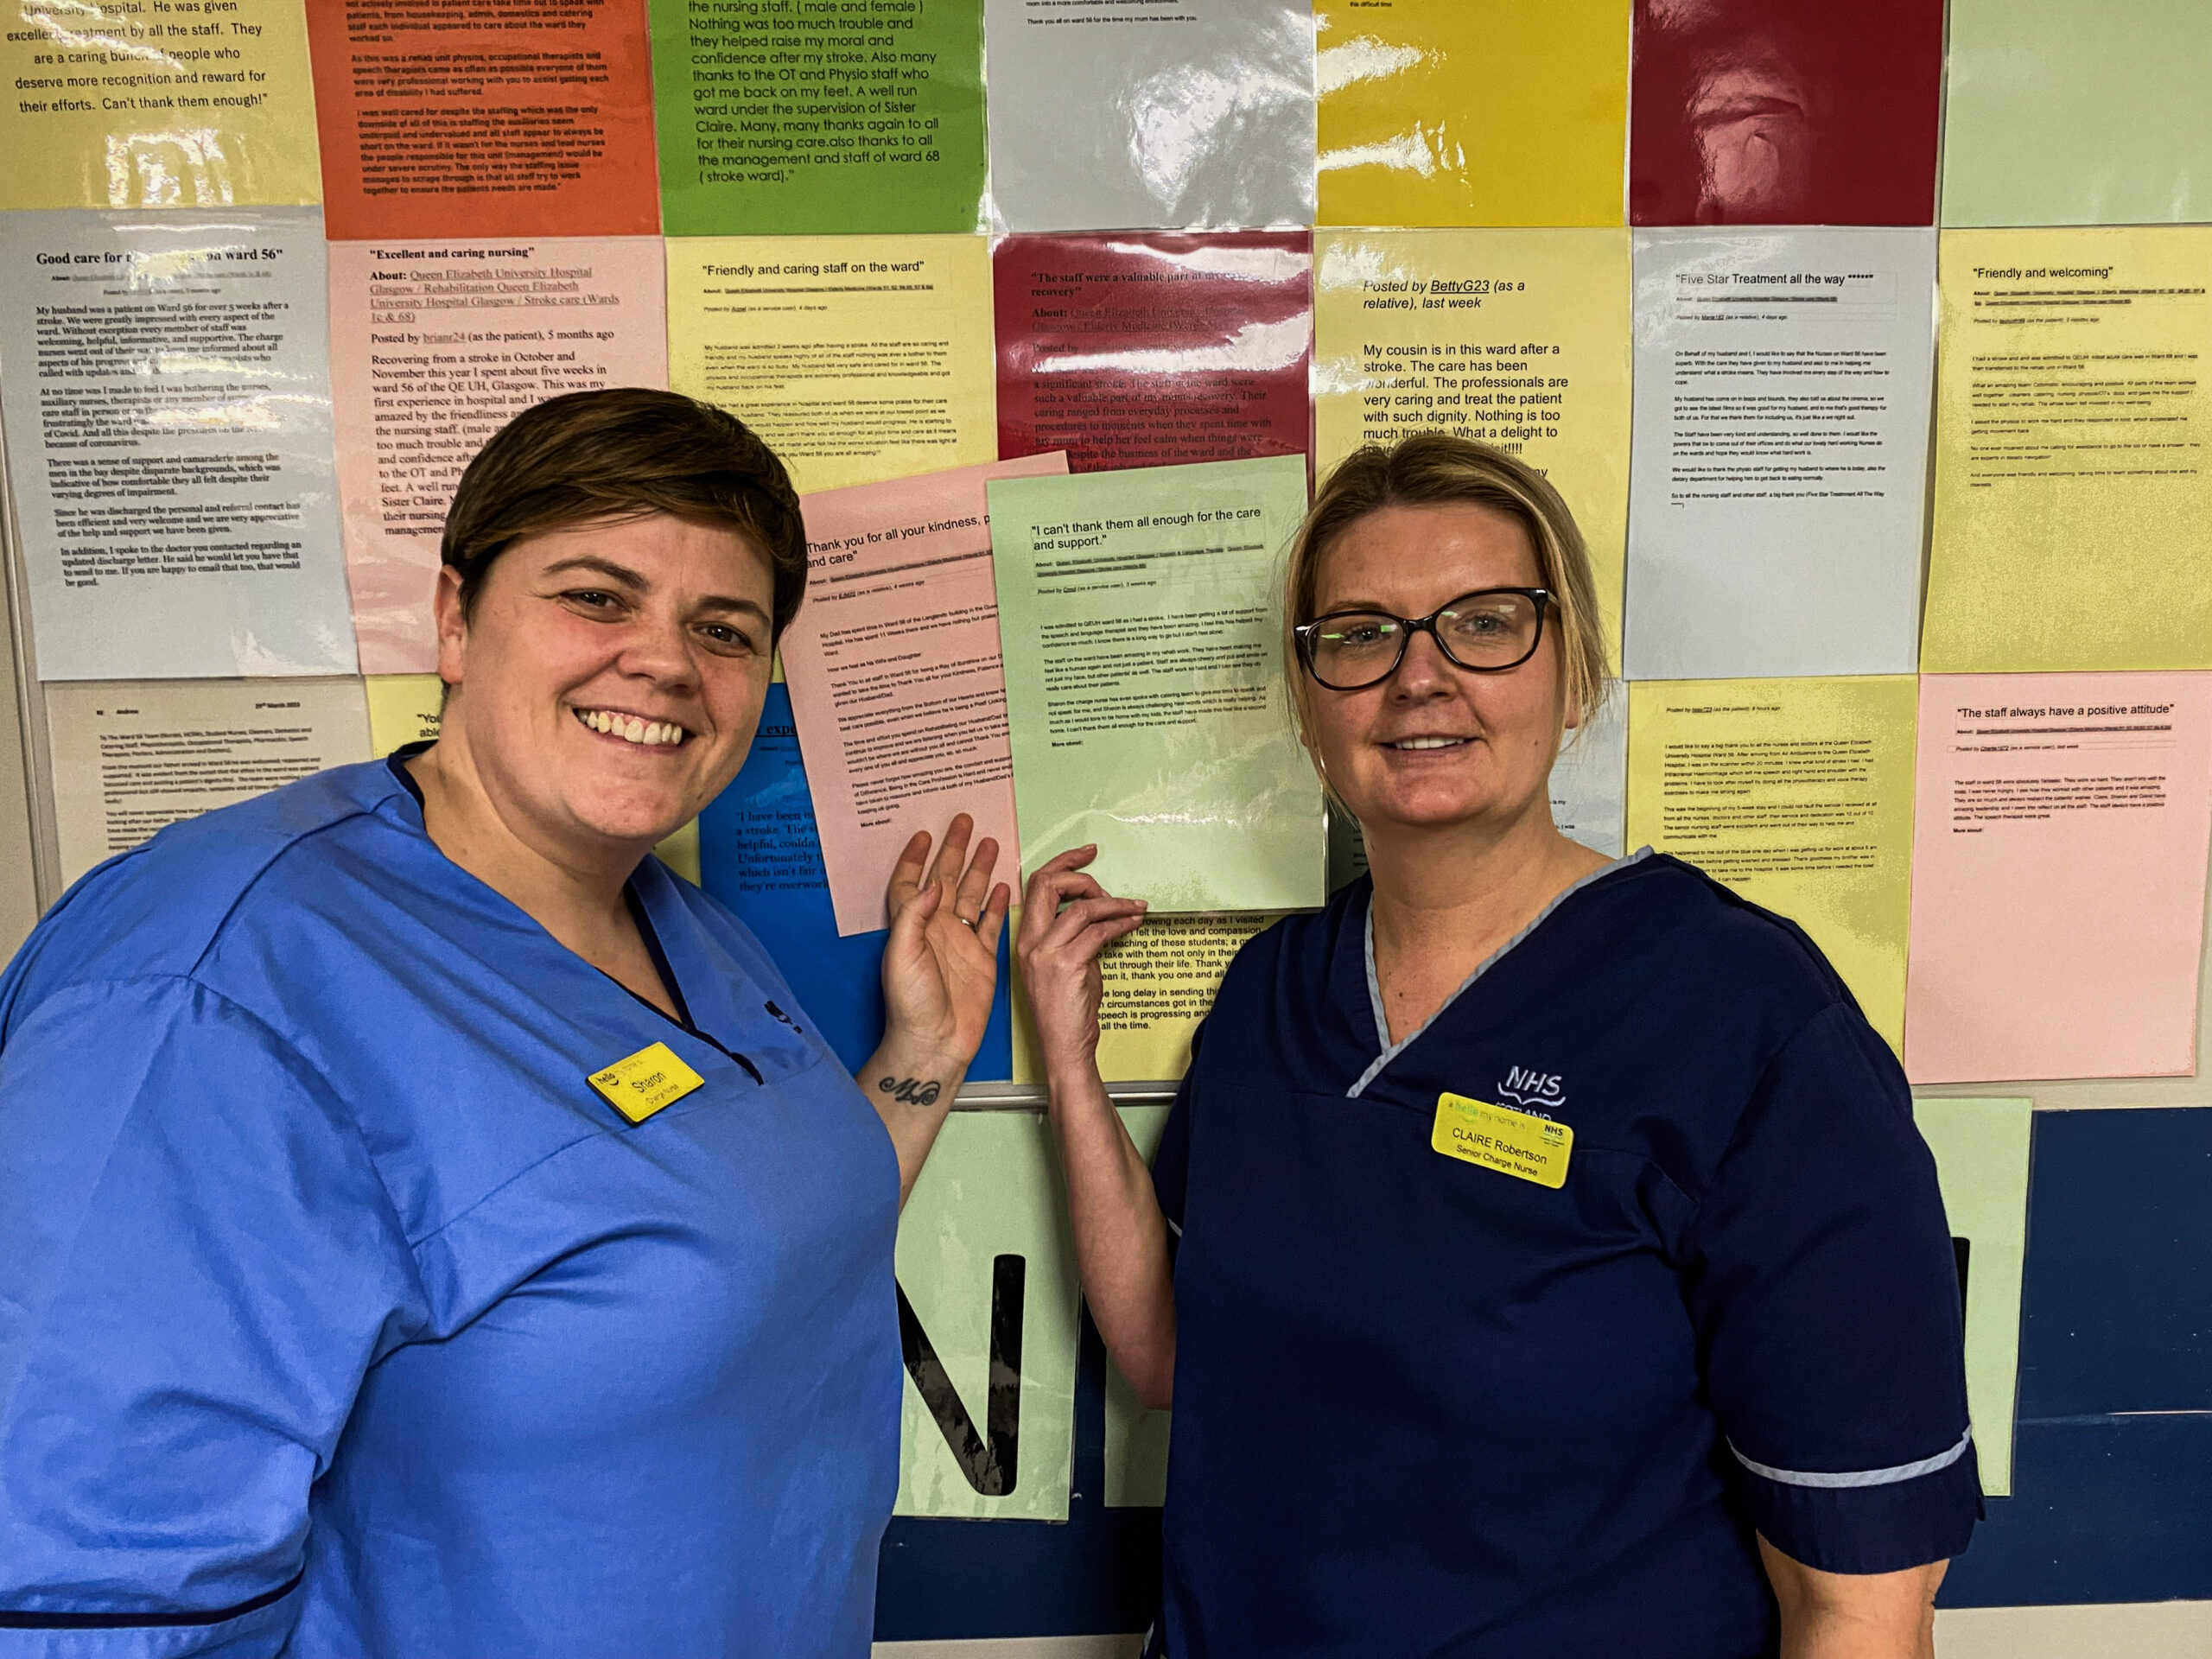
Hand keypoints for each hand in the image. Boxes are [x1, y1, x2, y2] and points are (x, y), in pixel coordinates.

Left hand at [880, 814, 1010, 1067]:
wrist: (935, 1042)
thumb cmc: (911, 1005)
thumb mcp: (902, 958)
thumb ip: (913, 918)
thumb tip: (929, 886)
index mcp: (913, 926)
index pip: (910, 882)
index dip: (915, 858)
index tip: (925, 834)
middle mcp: (936, 928)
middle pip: (945, 878)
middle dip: (954, 849)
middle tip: (964, 821)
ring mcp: (960, 942)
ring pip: (971, 895)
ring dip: (978, 869)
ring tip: (990, 842)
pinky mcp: (982, 958)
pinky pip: (990, 923)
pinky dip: (996, 903)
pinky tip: (1003, 885)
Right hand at [1015, 846, 1148, 1079]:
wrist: (1064, 1048)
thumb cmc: (1067, 1011)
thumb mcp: (1067, 965)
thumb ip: (1076, 937)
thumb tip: (1101, 914)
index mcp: (1026, 938)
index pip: (1036, 884)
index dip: (1063, 863)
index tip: (1087, 854)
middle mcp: (1031, 941)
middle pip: (1049, 883)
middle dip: (1082, 872)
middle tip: (1109, 884)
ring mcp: (1046, 953)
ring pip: (1082, 907)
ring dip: (1114, 902)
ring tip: (1134, 908)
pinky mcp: (1068, 965)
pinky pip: (1098, 931)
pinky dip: (1120, 923)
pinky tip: (1133, 924)